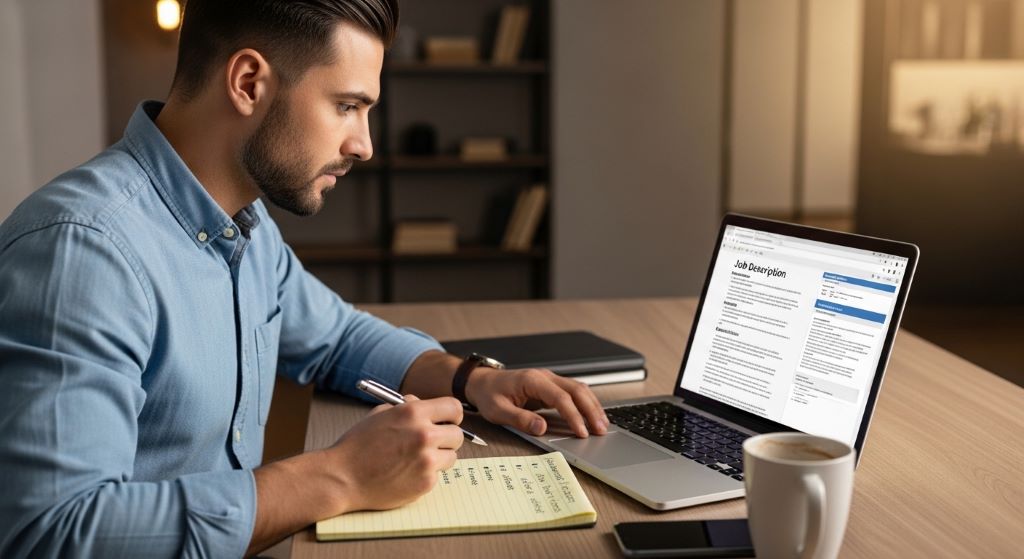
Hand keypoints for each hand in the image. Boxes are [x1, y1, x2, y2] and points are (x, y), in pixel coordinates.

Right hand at [324, 395, 464, 512]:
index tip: (448, 421)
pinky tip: (406, 474)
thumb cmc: (358, 445)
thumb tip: (425, 404)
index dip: (452, 415)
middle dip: (447, 438)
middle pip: (457, 435)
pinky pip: (437, 475)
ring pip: (451, 457)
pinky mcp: (426, 482)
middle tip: (433, 443)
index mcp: (413, 413)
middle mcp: (424, 434)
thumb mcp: (380, 414)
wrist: (342, 477)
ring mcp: (426, 460)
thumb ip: (407, 407)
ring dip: (438, 457)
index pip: (454, 408)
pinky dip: (426, 475)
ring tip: (415, 460)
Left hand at [465, 368, 609, 437]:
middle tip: (601, 429)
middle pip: (576, 390)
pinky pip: (574, 392)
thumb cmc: (488, 394)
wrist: (482, 381)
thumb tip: (542, 428)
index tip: (581, 432)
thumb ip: (520, 419)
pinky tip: (593, 415)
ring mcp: (549, 379)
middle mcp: (544, 376)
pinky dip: (586, 403)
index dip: (573, 415)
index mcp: (532, 380)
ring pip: (579, 389)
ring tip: (603, 425)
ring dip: (592, 406)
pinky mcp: (551, 386)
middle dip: (591, 410)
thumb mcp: (498, 410)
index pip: (560, 397)